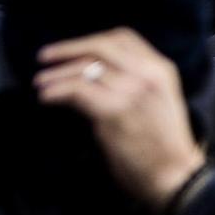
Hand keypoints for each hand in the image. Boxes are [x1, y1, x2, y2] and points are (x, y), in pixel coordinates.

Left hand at [34, 29, 207, 210]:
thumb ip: (133, 82)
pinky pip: (77, 91)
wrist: (175, 176)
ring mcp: (131, 91)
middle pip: (100, 47)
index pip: (122, 38)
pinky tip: (46, 98)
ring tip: (40, 83)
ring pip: (84, 69)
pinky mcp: (114, 111)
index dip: (91, 40)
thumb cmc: (162, 145)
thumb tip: (91, 73)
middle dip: (68, 48)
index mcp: (160, 69)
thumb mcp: (156, 101)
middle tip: (44, 57)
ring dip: (55, 75)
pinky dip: (56, 92)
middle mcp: (147, 74)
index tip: (70, 49)